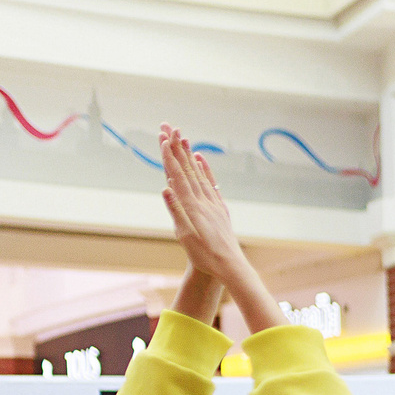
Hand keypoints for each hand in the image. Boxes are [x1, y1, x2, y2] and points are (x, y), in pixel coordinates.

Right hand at [158, 126, 244, 287]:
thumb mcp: (185, 236)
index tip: (164, 139)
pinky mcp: (219, 208)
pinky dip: (205, 169)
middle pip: (188, 169)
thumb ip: (176, 211)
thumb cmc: (205, 256)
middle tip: (170, 127)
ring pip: (199, 173)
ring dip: (189, 154)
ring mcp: (213, 203)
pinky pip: (211, 184)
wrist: (230, 266)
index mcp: (192, 206)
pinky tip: (201, 158)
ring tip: (183, 137)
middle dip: (178, 148)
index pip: (179, 175)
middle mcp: (204, 201)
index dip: (170, 156)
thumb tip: (166, 188)